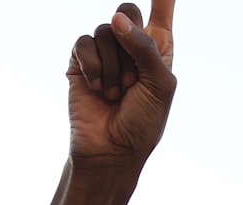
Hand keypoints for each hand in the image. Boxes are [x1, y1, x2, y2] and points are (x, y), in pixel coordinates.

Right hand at [66, 2, 176, 170]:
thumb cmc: (143, 122)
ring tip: (117, 93)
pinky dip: (93, 66)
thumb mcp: (160, 84)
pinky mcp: (80, 63)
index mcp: (159, 48)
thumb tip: (116, 18)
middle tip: (133, 78)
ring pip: (105, 30)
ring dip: (113, 65)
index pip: (162, 9)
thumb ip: (144, 47)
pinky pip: (84, 43)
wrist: (112, 152)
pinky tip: (98, 88)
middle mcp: (131, 46)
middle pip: (127, 10)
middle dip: (130, 40)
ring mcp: (104, 54)